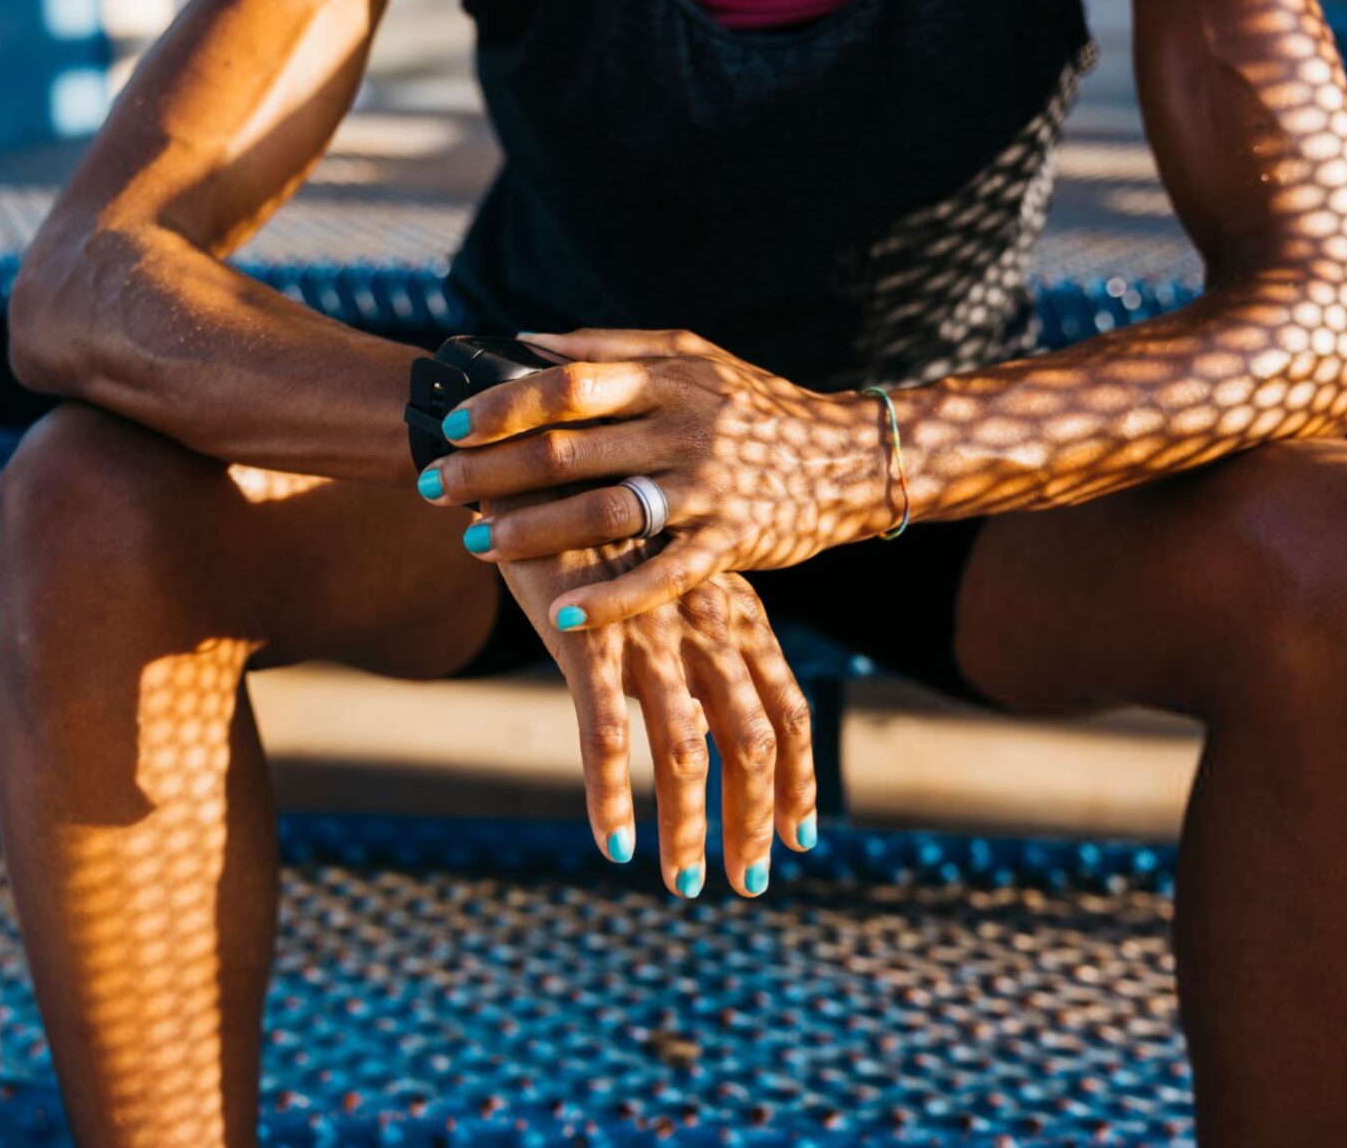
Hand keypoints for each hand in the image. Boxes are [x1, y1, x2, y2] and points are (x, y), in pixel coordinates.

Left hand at [422, 329, 897, 631]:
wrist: (850, 458)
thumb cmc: (758, 406)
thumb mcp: (695, 358)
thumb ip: (612, 350)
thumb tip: (525, 342)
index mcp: (669, 379)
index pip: (568, 385)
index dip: (504, 406)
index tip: (452, 426)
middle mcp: (685, 429)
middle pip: (570, 450)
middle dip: (493, 472)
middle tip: (436, 488)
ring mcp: (709, 489)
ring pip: (606, 512)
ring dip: (533, 532)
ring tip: (476, 545)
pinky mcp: (733, 542)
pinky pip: (663, 575)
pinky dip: (613, 598)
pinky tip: (564, 613)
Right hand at [497, 537, 817, 896]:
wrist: (545, 462)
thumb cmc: (611, 525)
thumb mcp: (676, 576)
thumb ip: (699, 638)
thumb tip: (706, 707)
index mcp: (736, 616)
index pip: (790, 710)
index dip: (799, 779)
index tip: (800, 837)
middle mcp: (706, 630)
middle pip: (752, 744)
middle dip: (753, 822)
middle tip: (748, 883)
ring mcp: (651, 637)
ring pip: (686, 753)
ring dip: (689, 828)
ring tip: (683, 883)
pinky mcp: (589, 643)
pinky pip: (606, 736)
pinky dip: (611, 796)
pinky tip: (611, 843)